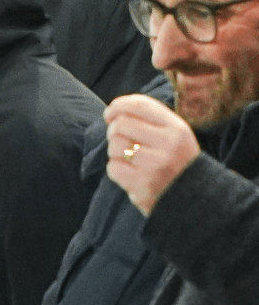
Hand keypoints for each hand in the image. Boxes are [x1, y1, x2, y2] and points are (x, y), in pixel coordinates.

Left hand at [104, 93, 201, 215]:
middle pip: (121, 125)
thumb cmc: (176, 161)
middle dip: (113, 131)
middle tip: (119, 139)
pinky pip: (113, 168)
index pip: (140, 105)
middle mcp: (168, 144)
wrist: (195, 198)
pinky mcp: (142, 184)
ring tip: (130, 158)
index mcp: (177, 128)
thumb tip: (115, 111)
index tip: (109, 114)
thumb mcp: (175, 136)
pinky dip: (116, 169)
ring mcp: (155, 165)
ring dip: (115, 152)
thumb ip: (151, 120)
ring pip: (115, 146)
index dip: (118, 106)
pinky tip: (130, 173)